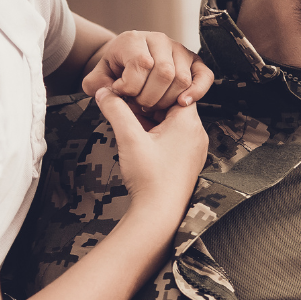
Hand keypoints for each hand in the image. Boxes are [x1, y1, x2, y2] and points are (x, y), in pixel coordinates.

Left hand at [80, 30, 212, 111]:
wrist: (128, 60)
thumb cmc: (117, 69)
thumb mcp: (99, 76)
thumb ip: (96, 85)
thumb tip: (108, 93)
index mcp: (135, 39)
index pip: (141, 63)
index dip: (131, 86)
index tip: (122, 92)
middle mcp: (160, 40)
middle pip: (164, 73)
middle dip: (149, 97)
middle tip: (139, 103)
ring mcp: (179, 50)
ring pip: (181, 79)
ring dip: (167, 99)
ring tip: (153, 103)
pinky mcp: (195, 61)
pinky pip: (204, 77)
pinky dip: (197, 92)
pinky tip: (183, 103)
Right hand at [95, 87, 206, 219]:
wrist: (160, 213)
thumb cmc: (151, 178)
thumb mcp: (129, 138)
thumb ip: (115, 110)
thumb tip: (104, 93)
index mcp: (188, 122)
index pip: (173, 89)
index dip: (152, 86)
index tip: (134, 90)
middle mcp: (196, 134)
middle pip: (171, 106)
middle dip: (148, 104)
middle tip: (127, 104)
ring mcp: (193, 148)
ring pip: (170, 122)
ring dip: (150, 120)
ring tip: (130, 123)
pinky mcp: (186, 160)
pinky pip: (172, 138)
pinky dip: (156, 134)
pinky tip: (139, 140)